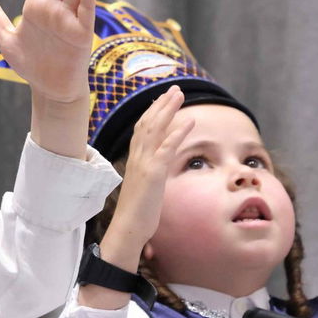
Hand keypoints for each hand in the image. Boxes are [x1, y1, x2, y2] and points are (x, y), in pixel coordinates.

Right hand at [99, 87, 192, 269]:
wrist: (127, 229)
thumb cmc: (137, 214)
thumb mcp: (144, 189)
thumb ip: (149, 175)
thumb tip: (156, 172)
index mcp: (135, 161)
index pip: (142, 129)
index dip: (152, 112)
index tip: (162, 99)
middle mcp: (137, 158)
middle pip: (147, 123)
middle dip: (161, 104)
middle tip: (174, 89)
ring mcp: (144, 164)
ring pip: (155, 129)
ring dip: (168, 110)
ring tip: (180, 95)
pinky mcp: (153, 174)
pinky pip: (167, 148)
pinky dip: (178, 133)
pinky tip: (189, 121)